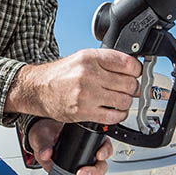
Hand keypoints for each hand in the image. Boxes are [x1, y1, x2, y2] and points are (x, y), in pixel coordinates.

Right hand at [6, 49, 141, 124]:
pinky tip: (114, 110)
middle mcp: (88, 75)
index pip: (127, 63)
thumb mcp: (82, 58)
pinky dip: (119, 115)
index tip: (136, 73)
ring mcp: (86, 94)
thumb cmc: (60, 75)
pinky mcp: (84, 111)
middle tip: (129, 88)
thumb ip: (105, 60)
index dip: (137, 69)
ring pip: (124, 100)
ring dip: (126, 102)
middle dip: (133, 87)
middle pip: (129, 83)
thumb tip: (131, 67)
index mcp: (90, 58)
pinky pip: (114, 116)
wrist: (38, 89)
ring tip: (120, 99)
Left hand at [28, 118, 112, 174]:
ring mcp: (82, 168)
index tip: (99, 155)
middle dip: (93, 173)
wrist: (40, 144)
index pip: (104, 145)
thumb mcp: (43, 135)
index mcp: (86, 140)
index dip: (105, 151)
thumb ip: (44, 144)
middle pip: (100, 167)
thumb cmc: (46, 134)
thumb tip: (46, 153)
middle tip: (80, 174)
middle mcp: (88, 155)